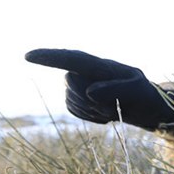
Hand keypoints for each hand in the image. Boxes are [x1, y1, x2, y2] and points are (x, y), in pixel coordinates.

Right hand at [25, 48, 173, 129]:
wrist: (145, 107)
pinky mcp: (78, 99)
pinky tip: (104, 114)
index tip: (29, 56)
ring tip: (112, 108)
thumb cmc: (144, 95)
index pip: (72, 58)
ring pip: (70, 99)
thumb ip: (116, 89)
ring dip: (92, 109)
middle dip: (89, 98)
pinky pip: (73, 110)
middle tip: (113, 104)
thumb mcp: (138, 91)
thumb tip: (90, 91)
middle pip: (70, 82)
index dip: (50, 57)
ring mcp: (80, 85)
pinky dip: (90, 117)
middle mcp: (86, 72)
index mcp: (101, 65)